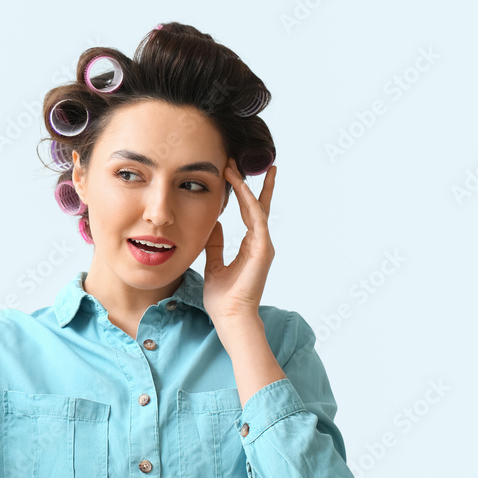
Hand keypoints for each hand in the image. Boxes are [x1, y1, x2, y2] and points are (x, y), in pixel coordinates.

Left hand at [202, 157, 276, 323]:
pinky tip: (241, 187)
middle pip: (257, 204)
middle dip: (248, 181)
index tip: (233, 172)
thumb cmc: (222, 298)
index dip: (242, 192)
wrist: (230, 317)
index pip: (249, 212)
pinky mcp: (262, 250)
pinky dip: (250, 202)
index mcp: (249, 246)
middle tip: (239, 159)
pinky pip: (257, 219)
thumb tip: (213, 225)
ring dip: (246, 186)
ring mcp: (263, 245)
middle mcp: (259, 242)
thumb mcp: (214, 265)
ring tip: (235, 166)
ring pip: (256, 207)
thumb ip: (215, 245)